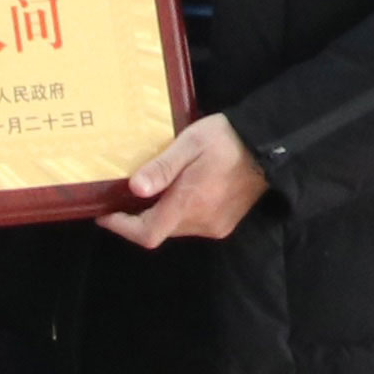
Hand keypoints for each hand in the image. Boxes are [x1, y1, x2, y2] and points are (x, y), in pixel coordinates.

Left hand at [98, 113, 268, 248]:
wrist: (268, 146)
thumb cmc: (225, 139)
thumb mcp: (189, 144)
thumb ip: (162, 167)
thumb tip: (135, 188)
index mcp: (189, 204)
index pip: (147, 233)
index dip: (122, 227)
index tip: (104, 213)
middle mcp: (201, 223)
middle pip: (159, 232)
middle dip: (138, 217)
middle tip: (122, 195)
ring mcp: (215, 226)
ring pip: (175, 229)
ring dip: (158, 214)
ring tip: (149, 188)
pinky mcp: (225, 223)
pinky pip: (192, 224)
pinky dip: (177, 212)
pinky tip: (177, 191)